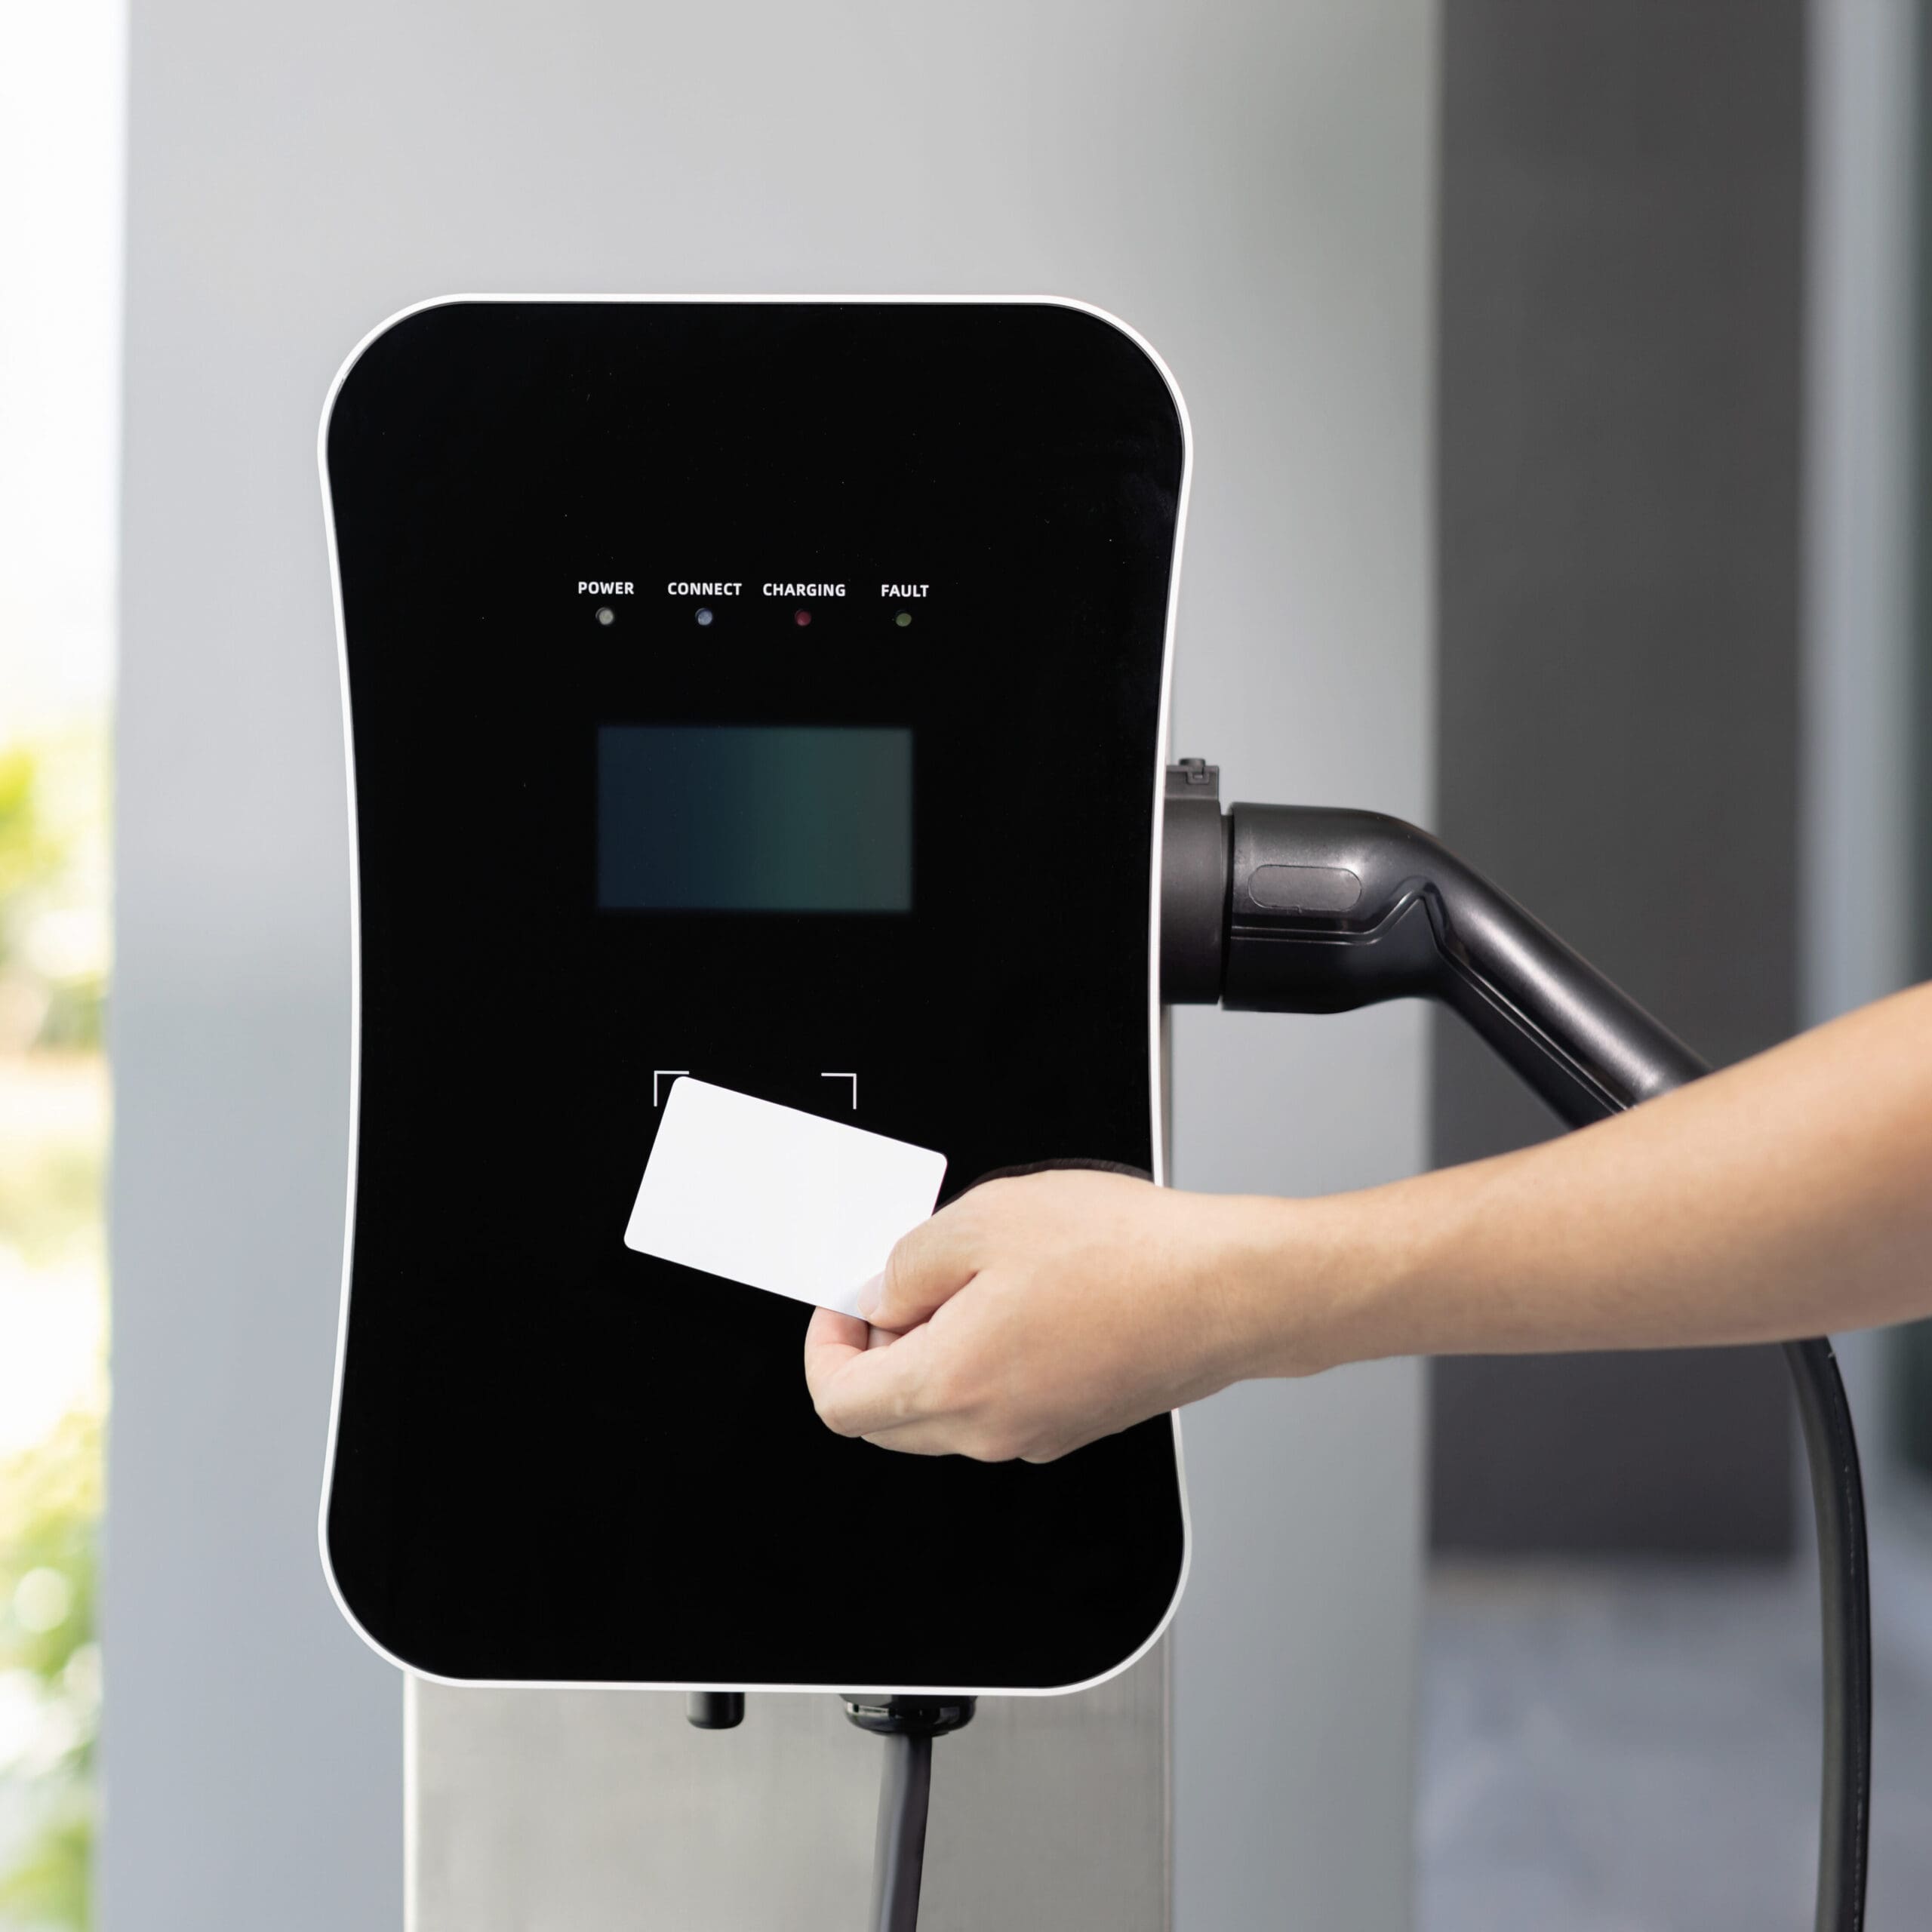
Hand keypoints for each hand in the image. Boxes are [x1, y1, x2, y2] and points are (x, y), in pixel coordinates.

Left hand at [803, 1169, 1301, 1462]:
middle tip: (906, 1287)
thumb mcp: (984, 1220)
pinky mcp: (1074, 1425)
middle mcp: (989, 1431)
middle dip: (876, 1355)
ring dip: (935, 1356)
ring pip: (944, 1415)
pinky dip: (986, 1364)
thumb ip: (908, 1264)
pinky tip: (1025, 1301)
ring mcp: (1036, 1436)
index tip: (844, 1305)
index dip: (825, 1347)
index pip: (838, 1403)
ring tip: (980, 1281)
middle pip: (886, 1420)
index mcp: (953, 1384)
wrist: (1228, 1289)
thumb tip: (882, 1295)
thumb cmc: (1128, 1256)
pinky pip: (999, 1406)